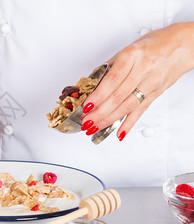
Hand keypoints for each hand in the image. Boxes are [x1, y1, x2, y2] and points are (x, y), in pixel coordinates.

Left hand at [80, 22, 193, 139]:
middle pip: (118, 96)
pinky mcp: (156, 93)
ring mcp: (151, 83)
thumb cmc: (153, 45)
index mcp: (132, 56)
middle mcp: (143, 70)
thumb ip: (108, 68)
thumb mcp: (126, 50)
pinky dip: (129, 124)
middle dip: (99, 112)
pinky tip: (119, 132)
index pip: (112, 81)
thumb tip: (91, 84)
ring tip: (95, 127)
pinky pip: (141, 111)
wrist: (182, 45)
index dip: (98, 96)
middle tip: (86, 122)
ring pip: (127, 106)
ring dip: (109, 120)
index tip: (86, 106)